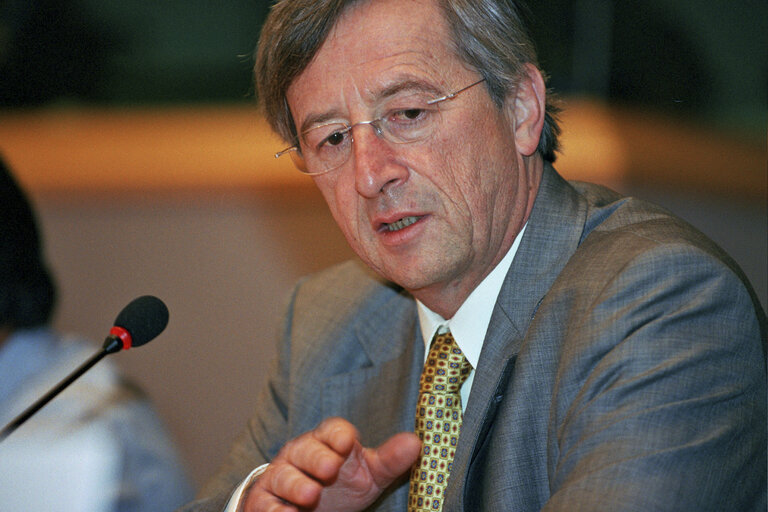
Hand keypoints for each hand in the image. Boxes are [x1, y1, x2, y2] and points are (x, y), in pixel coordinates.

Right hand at [242, 417, 420, 511]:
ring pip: (284, 474)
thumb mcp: (368, 474)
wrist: (307, 507)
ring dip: (296, 484)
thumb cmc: (341, 484)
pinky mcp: (265, 500)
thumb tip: (416, 443)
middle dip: (317, 457)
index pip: (331, 430)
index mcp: (328, 441)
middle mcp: (301, 453)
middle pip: (306, 449)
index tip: (348, 442)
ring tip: (311, 495)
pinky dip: (275, 509)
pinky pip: (267, 502)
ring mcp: (282, 475)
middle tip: (330, 468)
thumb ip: (390, 460)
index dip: (338, 435)